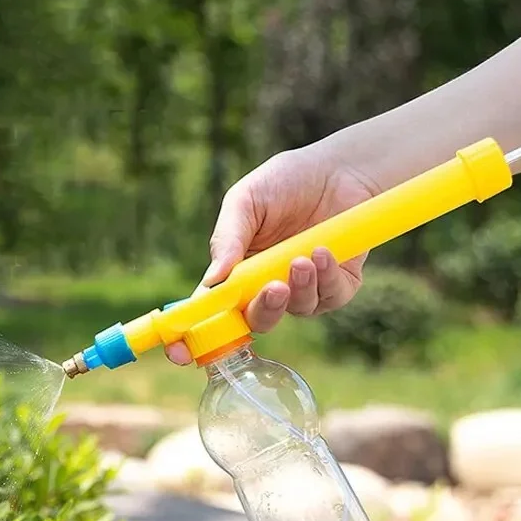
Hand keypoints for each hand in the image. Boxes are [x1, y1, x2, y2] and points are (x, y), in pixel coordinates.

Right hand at [166, 140, 379, 364]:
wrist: (339, 168)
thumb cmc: (286, 182)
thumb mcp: (246, 201)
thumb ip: (227, 238)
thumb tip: (212, 281)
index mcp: (236, 272)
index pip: (209, 311)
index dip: (191, 337)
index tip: (181, 352)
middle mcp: (266, 287)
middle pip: (255, 321)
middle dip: (263, 310)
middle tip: (273, 288)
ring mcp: (302, 291)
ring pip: (296, 310)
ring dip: (300, 286)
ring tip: (305, 255)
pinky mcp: (336, 287)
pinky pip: (328, 298)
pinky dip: (326, 277)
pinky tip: (323, 251)